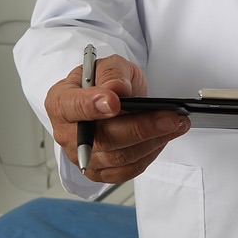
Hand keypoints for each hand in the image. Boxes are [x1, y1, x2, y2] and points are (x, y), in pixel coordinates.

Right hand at [45, 54, 189, 183]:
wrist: (111, 98)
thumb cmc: (105, 81)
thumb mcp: (109, 65)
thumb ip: (112, 73)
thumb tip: (116, 89)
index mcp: (60, 102)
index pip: (71, 107)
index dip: (92, 106)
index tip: (114, 102)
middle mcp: (67, 134)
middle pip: (101, 138)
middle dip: (139, 128)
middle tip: (169, 117)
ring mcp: (83, 157)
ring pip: (119, 157)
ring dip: (153, 141)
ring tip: (176, 123)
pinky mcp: (101, 171)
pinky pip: (128, 169)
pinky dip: (150, 153)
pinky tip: (165, 137)